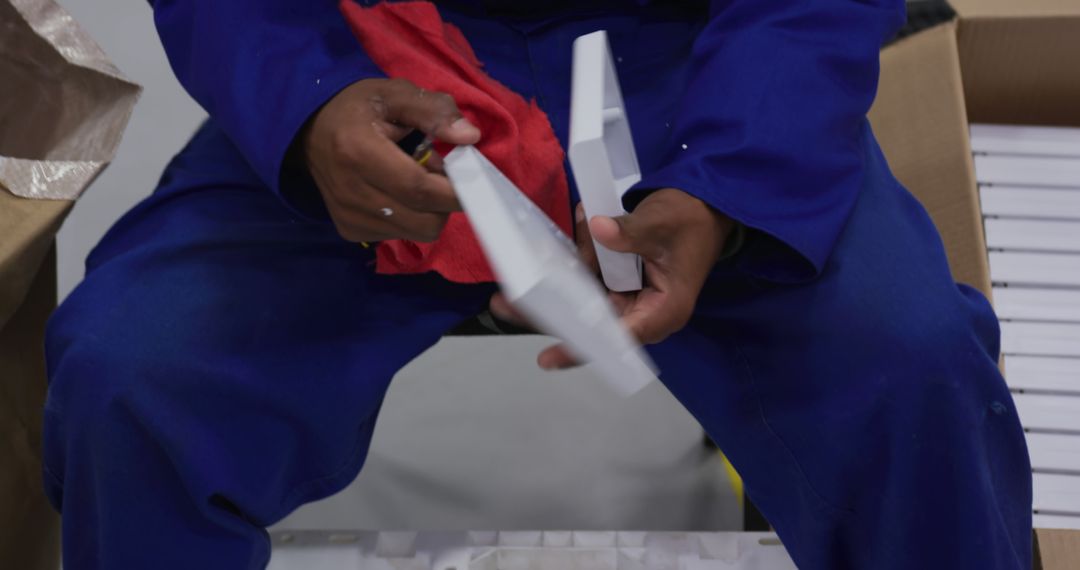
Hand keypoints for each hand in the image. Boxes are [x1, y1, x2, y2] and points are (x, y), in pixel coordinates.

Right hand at [302, 78, 480, 242]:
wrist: (308, 132)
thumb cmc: (357, 109)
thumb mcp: (394, 94)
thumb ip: (433, 110)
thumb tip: (470, 136)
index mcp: (359, 152)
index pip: (420, 188)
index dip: (456, 191)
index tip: (477, 180)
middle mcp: (351, 192)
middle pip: (425, 221)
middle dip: (447, 203)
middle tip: (443, 175)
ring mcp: (349, 217)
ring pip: (418, 232)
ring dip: (431, 211)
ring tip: (419, 181)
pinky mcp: (350, 231)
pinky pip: (400, 235)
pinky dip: (412, 218)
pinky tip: (399, 193)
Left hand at [491, 188, 734, 369]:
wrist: (707, 205)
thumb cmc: (692, 219)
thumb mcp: (662, 222)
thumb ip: (629, 232)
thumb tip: (597, 231)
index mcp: (663, 310)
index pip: (619, 337)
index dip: (583, 346)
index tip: (550, 356)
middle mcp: (644, 312)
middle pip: (593, 322)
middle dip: (552, 311)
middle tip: (505, 305)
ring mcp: (631, 297)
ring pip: (586, 301)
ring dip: (560, 282)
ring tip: (518, 274)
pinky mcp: (621, 282)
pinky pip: (590, 280)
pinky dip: (575, 263)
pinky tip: (558, 246)